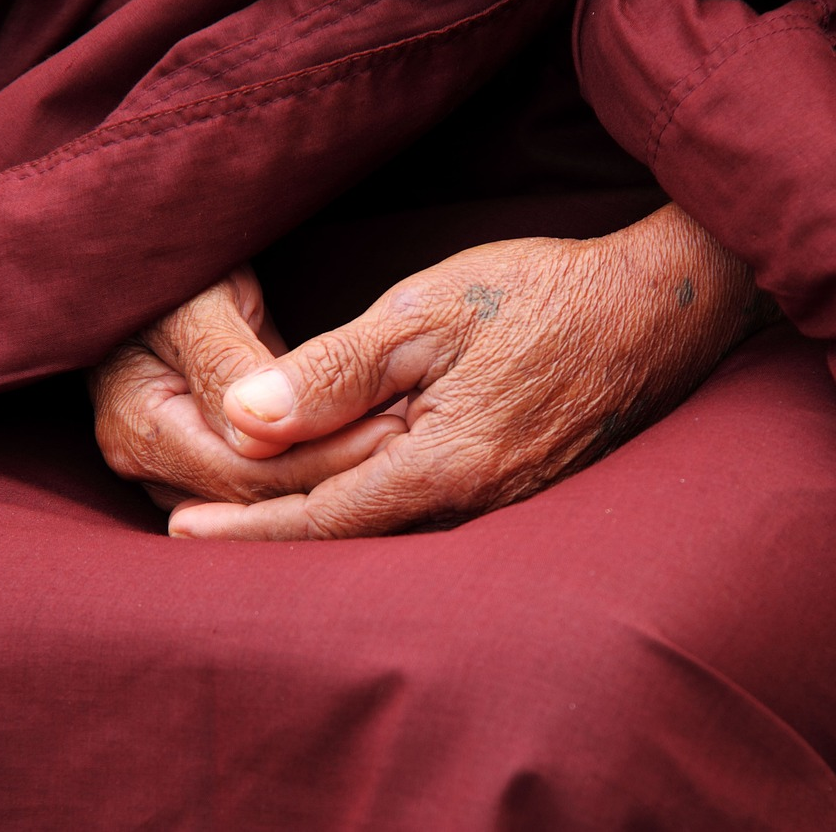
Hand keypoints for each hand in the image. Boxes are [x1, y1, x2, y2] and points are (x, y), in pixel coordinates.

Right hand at [88, 266, 405, 510]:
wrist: (165, 260)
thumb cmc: (176, 266)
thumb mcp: (199, 300)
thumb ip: (224, 365)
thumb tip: (257, 436)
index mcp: (137, 427)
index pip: (240, 473)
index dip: (320, 458)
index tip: (390, 429)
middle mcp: (149, 464)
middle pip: (256, 496)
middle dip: (336, 472)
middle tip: (410, 438)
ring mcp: (177, 469)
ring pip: (266, 498)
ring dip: (333, 475)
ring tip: (402, 442)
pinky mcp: (213, 458)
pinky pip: (270, 480)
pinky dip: (319, 463)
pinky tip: (371, 442)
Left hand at [168, 204, 774, 539]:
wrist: (655, 310)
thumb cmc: (538, 297)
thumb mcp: (424, 314)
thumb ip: (334, 371)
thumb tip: (248, 419)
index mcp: (443, 466)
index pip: (319, 519)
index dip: (245, 531)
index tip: (181, 536)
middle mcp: (472, 507)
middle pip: (348, 538)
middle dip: (268, 535)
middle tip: (191, 526)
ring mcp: (502, 510)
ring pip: (385, 534)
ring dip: (314, 527)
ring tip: (245, 516)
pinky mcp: (519, 496)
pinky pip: (425, 519)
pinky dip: (367, 512)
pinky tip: (337, 493)